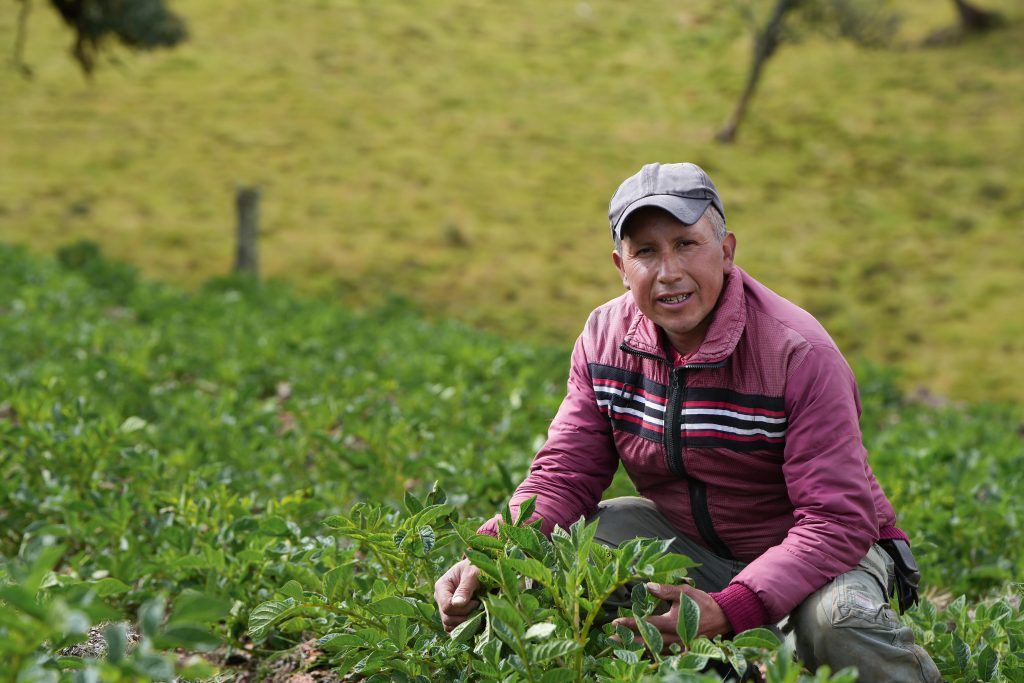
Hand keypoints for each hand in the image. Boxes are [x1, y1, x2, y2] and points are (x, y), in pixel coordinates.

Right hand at [433, 558, 480, 631]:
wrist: (481, 569)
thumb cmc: (477, 567)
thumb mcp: (472, 573)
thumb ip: (465, 588)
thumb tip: (457, 604)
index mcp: (441, 587)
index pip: (447, 607)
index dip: (463, 609)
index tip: (476, 601)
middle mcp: (440, 599)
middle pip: (447, 619)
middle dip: (465, 617)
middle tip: (478, 607)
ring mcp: (445, 609)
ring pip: (450, 626)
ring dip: (465, 624)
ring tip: (477, 612)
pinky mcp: (453, 616)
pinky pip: (454, 629)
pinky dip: (465, 628)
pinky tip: (475, 619)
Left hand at [613, 582, 731, 646]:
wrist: (722, 617)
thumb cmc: (702, 603)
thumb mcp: (684, 592)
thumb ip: (665, 590)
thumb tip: (647, 586)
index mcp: (673, 622)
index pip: (646, 623)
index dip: (630, 623)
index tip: (616, 623)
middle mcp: (674, 637)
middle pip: (646, 641)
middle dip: (628, 640)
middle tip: (612, 639)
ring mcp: (678, 646)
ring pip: (653, 650)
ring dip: (637, 648)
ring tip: (621, 646)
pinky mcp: (682, 650)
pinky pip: (663, 654)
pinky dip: (650, 653)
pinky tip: (639, 651)